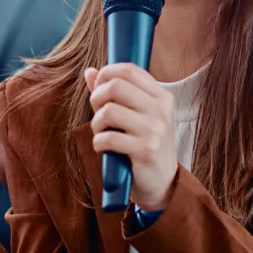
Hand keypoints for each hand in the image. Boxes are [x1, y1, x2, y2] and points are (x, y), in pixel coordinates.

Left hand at [84, 64, 177, 211]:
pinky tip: (103, 147)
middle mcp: (161, 110)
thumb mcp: (136, 116)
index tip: (99, 88)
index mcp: (161, 97)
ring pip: (109, 111)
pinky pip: (108, 138)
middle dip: (97, 98)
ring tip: (101, 132)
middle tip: (97, 113)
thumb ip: (113, 93)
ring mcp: (154, 130)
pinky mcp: (145, 151)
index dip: (106, 74)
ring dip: (96, 123)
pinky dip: (98, 142)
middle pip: (115, 86)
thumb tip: (89, 71)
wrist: (162, 183)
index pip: (129, 70)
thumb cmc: (144, 145)